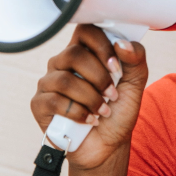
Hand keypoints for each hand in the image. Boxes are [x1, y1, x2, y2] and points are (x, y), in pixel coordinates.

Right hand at [31, 24, 147, 169]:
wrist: (108, 145)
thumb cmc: (119, 110)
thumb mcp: (136, 83)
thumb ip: (135, 59)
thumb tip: (121, 44)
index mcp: (85, 51)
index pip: (85, 30)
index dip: (101, 45)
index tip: (116, 67)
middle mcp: (63, 63)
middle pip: (73, 54)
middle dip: (99, 77)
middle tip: (112, 94)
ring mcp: (49, 82)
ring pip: (65, 79)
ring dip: (91, 98)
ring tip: (103, 110)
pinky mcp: (40, 103)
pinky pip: (54, 101)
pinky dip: (78, 113)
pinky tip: (89, 120)